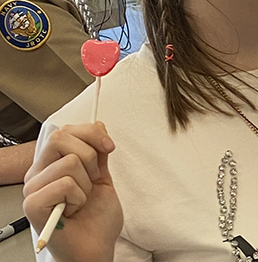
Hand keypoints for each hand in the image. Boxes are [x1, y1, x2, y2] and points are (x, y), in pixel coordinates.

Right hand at [23, 122, 121, 261]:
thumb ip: (98, 154)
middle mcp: (39, 173)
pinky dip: (78, 197)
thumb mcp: (103, 178)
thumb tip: (98, 125)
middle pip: (61, 137)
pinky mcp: (33, 204)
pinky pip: (64, 184)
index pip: (67, 130)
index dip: (92, 133)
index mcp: (53, 164)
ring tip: (81, 201)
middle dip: (90, 155)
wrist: (96, 247)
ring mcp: (33, 188)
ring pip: (68, 162)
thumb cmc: (97, 219)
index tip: (109, 147)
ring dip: (86, 184)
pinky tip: (73, 210)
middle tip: (93, 179)